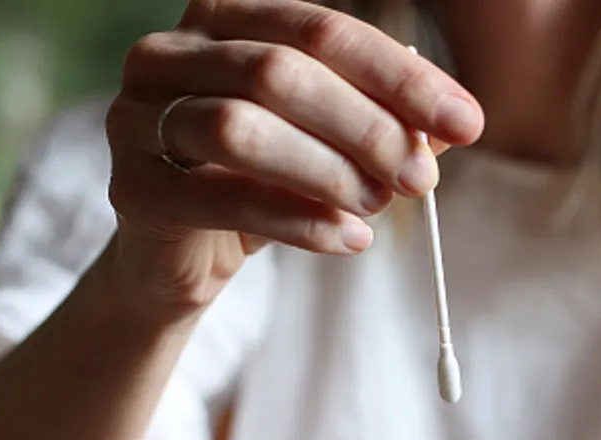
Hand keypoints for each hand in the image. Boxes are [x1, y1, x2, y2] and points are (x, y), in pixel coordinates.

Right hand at [102, 0, 483, 321]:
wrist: (181, 254)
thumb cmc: (260, 180)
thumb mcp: (327, 142)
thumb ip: (382, 121)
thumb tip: (452, 123)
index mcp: (223, 19)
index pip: (320, 31)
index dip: (400, 78)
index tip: (467, 122)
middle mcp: (169, 54)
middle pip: (280, 73)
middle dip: (367, 128)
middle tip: (419, 177)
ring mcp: (137, 118)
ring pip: (242, 129)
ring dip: (330, 172)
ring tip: (377, 207)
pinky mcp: (133, 190)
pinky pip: (224, 200)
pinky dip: (300, 223)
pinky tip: (349, 240)